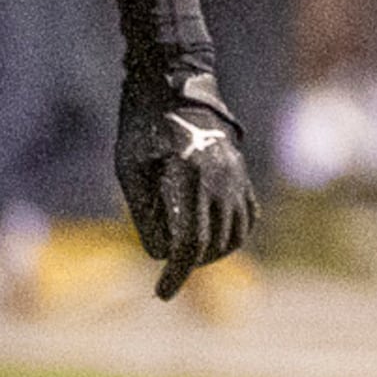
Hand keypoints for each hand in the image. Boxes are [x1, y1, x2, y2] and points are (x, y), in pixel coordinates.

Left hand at [115, 51, 258, 300]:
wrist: (173, 82)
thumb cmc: (141, 125)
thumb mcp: (129, 169)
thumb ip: (144, 214)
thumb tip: (161, 254)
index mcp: (188, 178)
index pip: (188, 242)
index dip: (176, 274)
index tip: (162, 293)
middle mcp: (219, 179)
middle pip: (211, 244)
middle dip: (188, 263)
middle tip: (167, 267)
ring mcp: (235, 176)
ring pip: (234, 235)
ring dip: (212, 253)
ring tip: (188, 254)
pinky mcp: (241, 172)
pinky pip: (247, 216)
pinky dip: (233, 234)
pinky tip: (214, 236)